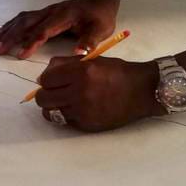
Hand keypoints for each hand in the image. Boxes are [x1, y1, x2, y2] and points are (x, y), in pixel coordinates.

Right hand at [0, 0, 118, 59]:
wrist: (98, 0)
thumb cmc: (99, 17)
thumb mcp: (100, 29)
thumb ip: (89, 41)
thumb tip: (79, 53)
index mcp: (63, 16)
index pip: (44, 30)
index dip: (31, 42)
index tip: (20, 55)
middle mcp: (50, 12)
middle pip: (26, 24)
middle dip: (10, 37)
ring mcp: (45, 11)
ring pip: (22, 20)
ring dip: (6, 31)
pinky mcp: (43, 13)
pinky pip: (23, 18)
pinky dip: (10, 25)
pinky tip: (0, 31)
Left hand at [35, 58, 160, 131]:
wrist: (142, 91)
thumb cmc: (118, 71)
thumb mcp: (92, 60)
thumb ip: (66, 64)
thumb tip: (44, 75)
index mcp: (81, 72)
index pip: (46, 79)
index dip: (46, 79)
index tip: (52, 79)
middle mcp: (80, 92)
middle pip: (43, 98)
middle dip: (45, 93)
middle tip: (55, 91)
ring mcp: (83, 111)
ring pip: (50, 112)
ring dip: (53, 106)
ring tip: (62, 101)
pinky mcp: (87, 125)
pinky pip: (64, 121)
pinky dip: (65, 115)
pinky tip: (75, 108)